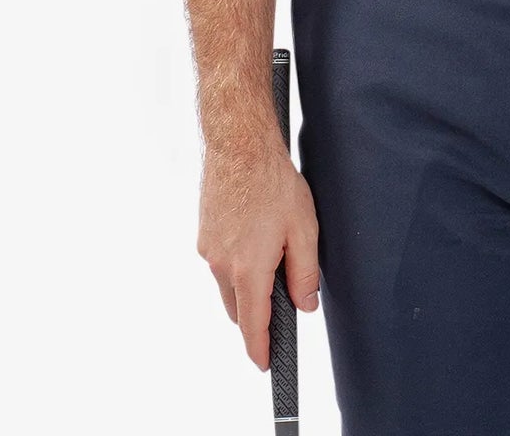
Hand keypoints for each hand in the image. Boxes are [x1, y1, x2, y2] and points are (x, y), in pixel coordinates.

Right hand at [197, 137, 321, 368]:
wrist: (238, 145)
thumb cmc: (273, 181)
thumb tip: (305, 305)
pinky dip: (236, 262)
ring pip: (228, 284)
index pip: (252, 324)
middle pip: (238, 308)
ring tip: (273, 255)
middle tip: (282, 303)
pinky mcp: (204, 233)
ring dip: (246, 284)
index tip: (266, 364)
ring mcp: (208, 249)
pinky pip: (220, 261)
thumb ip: (304, 273)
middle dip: (257, 314)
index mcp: (248, 269)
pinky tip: (255, 236)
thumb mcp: (304, 228)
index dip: (260, 349)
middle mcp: (221, 264)